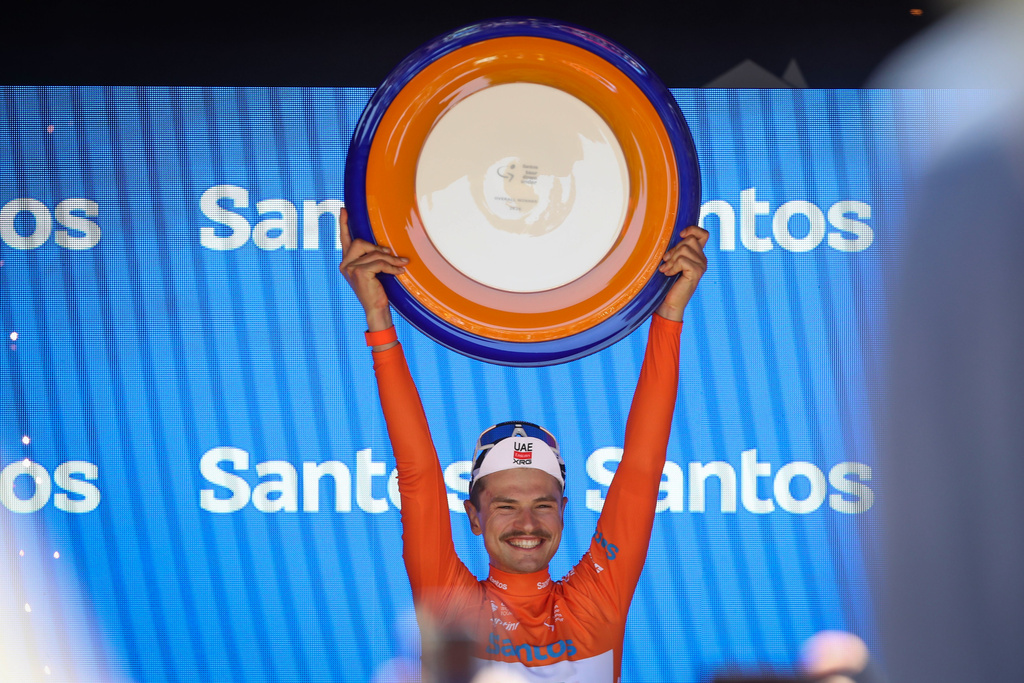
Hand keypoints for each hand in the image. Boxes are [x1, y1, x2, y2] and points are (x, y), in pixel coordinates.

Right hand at [339, 208, 407, 332]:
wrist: (376, 309)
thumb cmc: (376, 291)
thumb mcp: (372, 271)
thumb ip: (372, 258)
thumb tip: (384, 247)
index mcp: (346, 262)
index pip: (345, 240)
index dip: (344, 224)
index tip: (343, 210)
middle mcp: (344, 264)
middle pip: (361, 242)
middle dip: (378, 248)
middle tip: (391, 255)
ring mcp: (350, 268)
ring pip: (374, 253)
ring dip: (391, 259)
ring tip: (401, 264)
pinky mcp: (359, 272)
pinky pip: (380, 262)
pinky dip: (393, 266)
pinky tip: (400, 271)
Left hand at [655, 225, 708, 321]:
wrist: (669, 304)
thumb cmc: (668, 284)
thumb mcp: (672, 263)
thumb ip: (676, 251)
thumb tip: (673, 238)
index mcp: (698, 255)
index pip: (703, 234)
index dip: (692, 230)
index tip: (680, 235)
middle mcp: (702, 260)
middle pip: (689, 239)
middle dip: (674, 249)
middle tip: (667, 262)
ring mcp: (701, 266)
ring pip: (685, 249)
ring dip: (672, 259)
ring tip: (666, 269)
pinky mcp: (696, 272)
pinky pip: (682, 260)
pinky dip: (672, 266)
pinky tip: (668, 274)